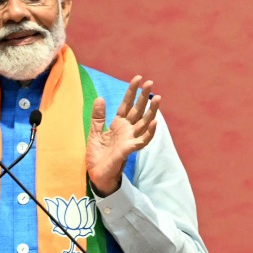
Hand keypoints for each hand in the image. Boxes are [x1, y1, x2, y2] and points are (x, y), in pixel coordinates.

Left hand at [86, 76, 159, 196]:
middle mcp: (127, 130)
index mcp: (118, 124)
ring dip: (152, 110)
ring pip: (144, 122)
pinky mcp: (129, 149)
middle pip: (138, 110)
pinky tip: (154, 121)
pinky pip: (142, 140)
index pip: (127, 104)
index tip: (138, 78)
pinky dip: (149, 131)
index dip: (132, 91)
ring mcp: (130, 139)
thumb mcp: (94, 132)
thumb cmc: (97, 155)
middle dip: (143, 96)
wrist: (96, 174)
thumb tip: (100, 98)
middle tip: (150, 82)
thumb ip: (98, 116)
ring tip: (157, 98)